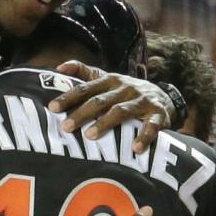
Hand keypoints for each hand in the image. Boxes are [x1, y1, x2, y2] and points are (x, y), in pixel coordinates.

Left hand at [49, 61, 171, 152]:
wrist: (164, 97)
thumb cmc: (127, 91)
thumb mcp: (107, 79)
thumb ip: (84, 72)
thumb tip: (59, 67)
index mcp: (110, 81)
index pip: (86, 89)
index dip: (69, 98)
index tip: (52, 108)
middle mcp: (125, 88)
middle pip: (100, 101)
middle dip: (82, 113)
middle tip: (66, 127)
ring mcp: (142, 101)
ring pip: (121, 111)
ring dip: (105, 123)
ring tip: (90, 136)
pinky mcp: (158, 114)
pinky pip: (151, 126)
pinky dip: (144, 137)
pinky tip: (135, 149)